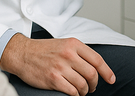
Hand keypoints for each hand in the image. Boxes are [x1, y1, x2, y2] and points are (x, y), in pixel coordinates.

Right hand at [0, 33, 114, 95]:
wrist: (22, 53)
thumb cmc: (44, 49)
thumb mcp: (64, 43)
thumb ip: (79, 52)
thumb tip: (95, 66)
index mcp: (74, 44)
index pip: (97, 59)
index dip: (107, 71)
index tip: (111, 79)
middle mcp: (69, 54)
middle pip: (92, 73)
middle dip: (95, 84)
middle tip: (93, 87)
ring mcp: (60, 67)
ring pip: (83, 84)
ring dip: (85, 91)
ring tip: (82, 91)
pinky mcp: (53, 79)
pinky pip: (71, 91)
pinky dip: (75, 95)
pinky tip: (73, 93)